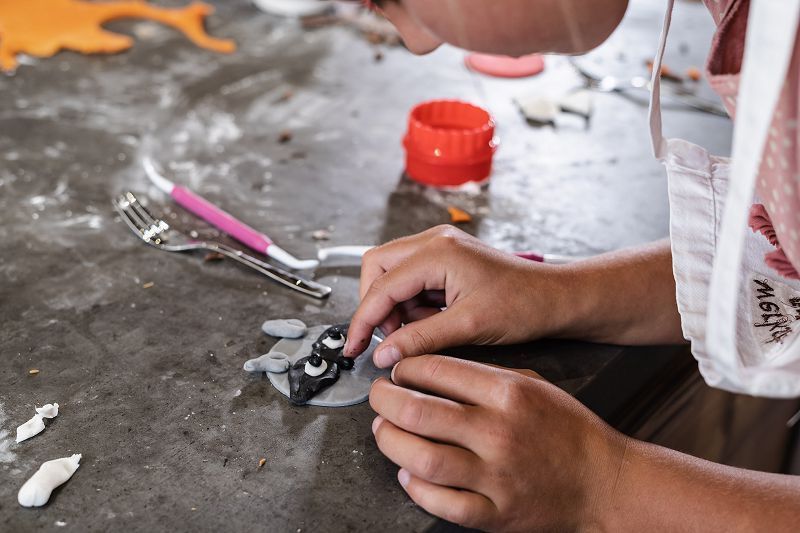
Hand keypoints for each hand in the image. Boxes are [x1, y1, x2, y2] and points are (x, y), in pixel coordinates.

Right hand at [344, 225, 571, 366]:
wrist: (556, 298)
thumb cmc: (524, 305)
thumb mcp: (468, 327)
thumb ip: (419, 339)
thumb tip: (383, 354)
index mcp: (437, 251)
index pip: (381, 285)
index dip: (364, 320)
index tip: (355, 347)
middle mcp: (434, 241)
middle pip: (377, 268)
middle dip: (376, 306)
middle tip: (388, 340)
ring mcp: (440, 247)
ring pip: (392, 274)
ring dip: (396, 307)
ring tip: (420, 332)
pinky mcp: (446, 258)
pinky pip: (411, 279)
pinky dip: (412, 304)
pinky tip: (431, 322)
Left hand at [369, 355, 627, 531]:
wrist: (604, 482)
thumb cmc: (568, 430)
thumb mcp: (532, 384)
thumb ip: (483, 376)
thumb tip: (429, 370)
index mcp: (507, 393)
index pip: (435, 370)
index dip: (403, 368)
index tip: (396, 371)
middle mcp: (499, 432)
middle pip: (418, 412)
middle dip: (383, 400)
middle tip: (378, 398)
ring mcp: (496, 476)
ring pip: (421, 458)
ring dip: (390, 442)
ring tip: (384, 431)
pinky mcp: (495, 513)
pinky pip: (441, 502)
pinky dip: (416, 487)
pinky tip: (409, 473)